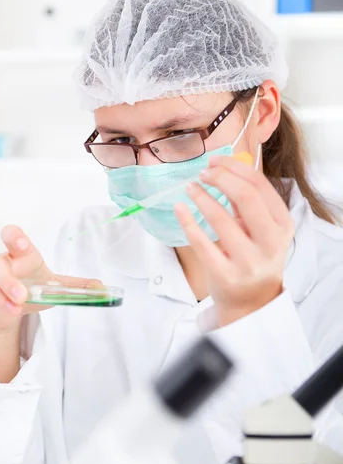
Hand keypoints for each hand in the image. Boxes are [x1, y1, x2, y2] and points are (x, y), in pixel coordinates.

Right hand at [0, 225, 102, 332]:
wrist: (11, 312)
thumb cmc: (31, 291)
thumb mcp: (55, 288)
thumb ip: (77, 287)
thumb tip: (103, 288)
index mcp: (22, 256)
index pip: (13, 237)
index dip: (15, 237)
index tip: (20, 243)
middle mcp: (3, 264)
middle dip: (9, 280)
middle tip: (22, 296)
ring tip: (14, 309)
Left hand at [175, 156, 294, 326]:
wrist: (251, 301)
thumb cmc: (254, 256)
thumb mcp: (261, 229)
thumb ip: (247, 202)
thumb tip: (222, 168)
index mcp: (283, 226)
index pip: (260, 186)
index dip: (234, 168)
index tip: (215, 162)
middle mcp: (270, 244)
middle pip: (246, 197)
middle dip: (221, 178)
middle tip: (203, 173)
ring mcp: (248, 262)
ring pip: (221, 219)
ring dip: (201, 197)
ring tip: (190, 188)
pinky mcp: (225, 275)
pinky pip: (201, 242)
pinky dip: (187, 221)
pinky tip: (180, 208)